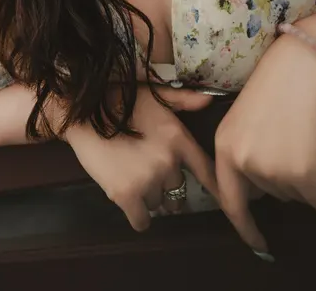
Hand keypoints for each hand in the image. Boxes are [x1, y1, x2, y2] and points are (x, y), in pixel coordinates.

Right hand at [64, 85, 218, 230]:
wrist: (81, 112)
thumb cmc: (119, 99)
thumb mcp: (154, 94)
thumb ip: (183, 100)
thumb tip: (209, 101)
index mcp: (178, 139)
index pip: (207, 173)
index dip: (219, 190)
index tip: (233, 206)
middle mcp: (168, 162)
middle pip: (178, 189)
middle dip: (166, 183)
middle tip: (146, 166)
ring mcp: (147, 180)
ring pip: (159, 204)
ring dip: (150, 196)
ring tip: (132, 173)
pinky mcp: (126, 196)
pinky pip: (142, 221)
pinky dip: (137, 216)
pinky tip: (128, 199)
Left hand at [215, 29, 315, 253]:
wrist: (305, 65)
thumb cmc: (281, 87)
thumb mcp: (246, 121)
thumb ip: (246, 155)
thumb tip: (259, 190)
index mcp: (225, 148)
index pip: (231, 201)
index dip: (246, 226)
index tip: (258, 242)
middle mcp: (244, 163)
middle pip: (278, 197)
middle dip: (292, 176)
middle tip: (295, 138)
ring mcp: (273, 170)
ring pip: (304, 198)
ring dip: (312, 175)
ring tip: (307, 136)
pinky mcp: (304, 175)